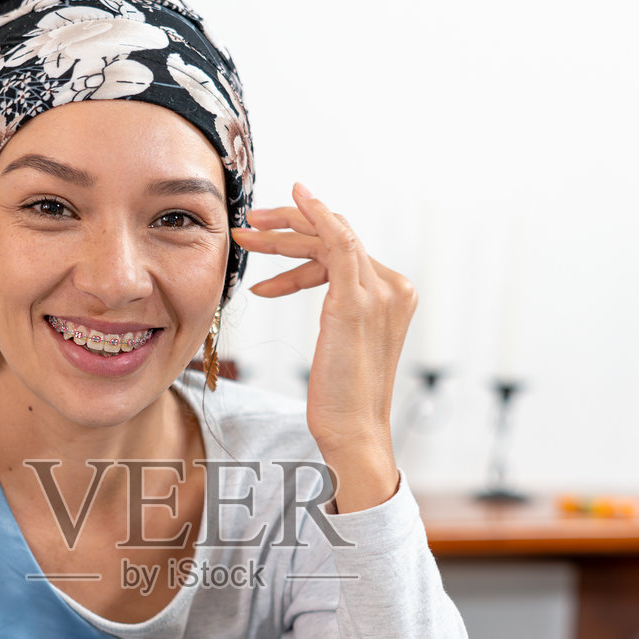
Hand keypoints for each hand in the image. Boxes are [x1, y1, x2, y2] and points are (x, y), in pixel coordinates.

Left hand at [235, 184, 415, 510]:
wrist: (353, 431)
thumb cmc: (341, 398)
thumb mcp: (340, 343)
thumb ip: (339, 310)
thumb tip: (306, 283)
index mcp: (394, 297)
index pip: (347, 252)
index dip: (305, 241)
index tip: (269, 238)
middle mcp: (394, 288)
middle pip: (339, 237)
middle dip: (289, 226)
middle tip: (249, 223)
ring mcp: (380, 292)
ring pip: (330, 237)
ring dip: (282, 231)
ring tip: (244, 235)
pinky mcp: (358, 301)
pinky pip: (337, 241)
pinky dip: (315, 216)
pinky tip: (287, 207)